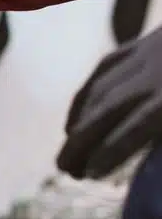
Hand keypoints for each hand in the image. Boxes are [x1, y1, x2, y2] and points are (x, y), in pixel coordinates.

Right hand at [56, 26, 161, 178]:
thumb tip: (159, 156)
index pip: (132, 130)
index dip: (108, 153)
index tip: (90, 175)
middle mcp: (154, 76)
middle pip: (107, 111)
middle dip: (82, 142)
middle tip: (65, 169)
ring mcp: (147, 56)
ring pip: (101, 90)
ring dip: (80, 121)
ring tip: (68, 150)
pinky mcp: (145, 43)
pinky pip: (105, 70)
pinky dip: (86, 94)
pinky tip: (76, 117)